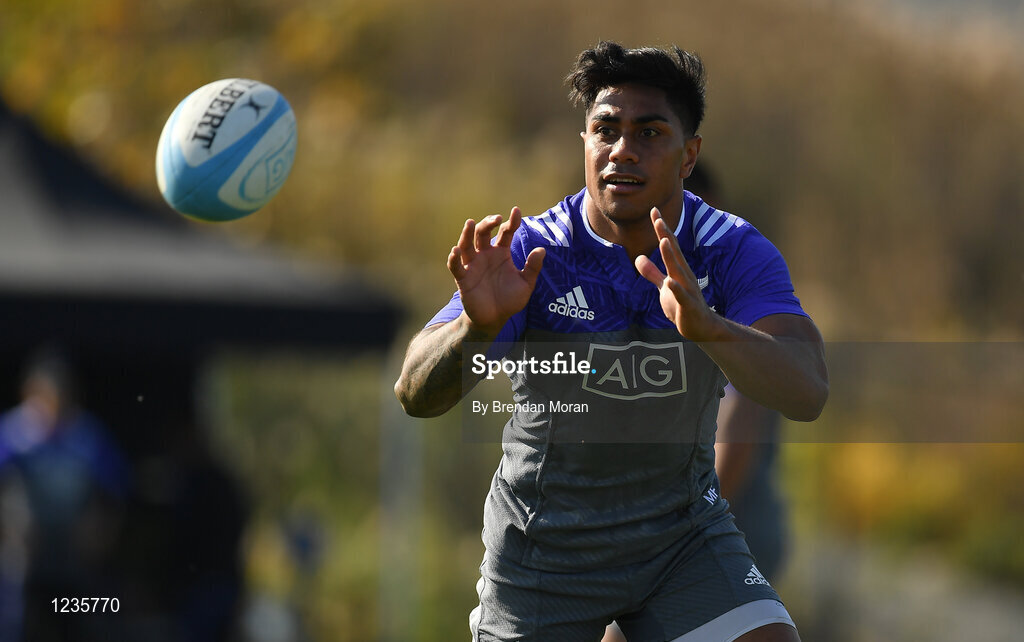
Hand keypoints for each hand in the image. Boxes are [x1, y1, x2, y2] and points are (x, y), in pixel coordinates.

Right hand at [447, 207, 545, 334]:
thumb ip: (532, 267)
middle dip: (488, 223)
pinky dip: (454, 259)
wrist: (495, 319)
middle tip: (497, 219)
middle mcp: (485, 255)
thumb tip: (542, 250)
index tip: (517, 211)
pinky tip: (455, 251)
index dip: (511, 221)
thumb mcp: (526, 284)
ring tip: (471, 223)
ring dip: (467, 233)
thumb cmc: (510, 300)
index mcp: (501, 253)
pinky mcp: (463, 278)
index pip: (506, 232)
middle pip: (483, 233)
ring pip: (467, 245)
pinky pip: (456, 266)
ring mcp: (473, 265)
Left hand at [635, 207, 721, 341]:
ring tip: (664, 240)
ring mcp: (687, 289)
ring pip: (678, 270)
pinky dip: (676, 289)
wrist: (702, 328)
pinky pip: (682, 296)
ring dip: (671, 256)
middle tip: (658, 216)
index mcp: (678, 269)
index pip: (669, 245)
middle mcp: (684, 275)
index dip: (661, 228)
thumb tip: (638, 258)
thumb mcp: (664, 288)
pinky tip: (670, 282)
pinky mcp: (688, 306)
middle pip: (673, 251)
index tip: (653, 210)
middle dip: (665, 234)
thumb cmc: (682, 307)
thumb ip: (652, 273)